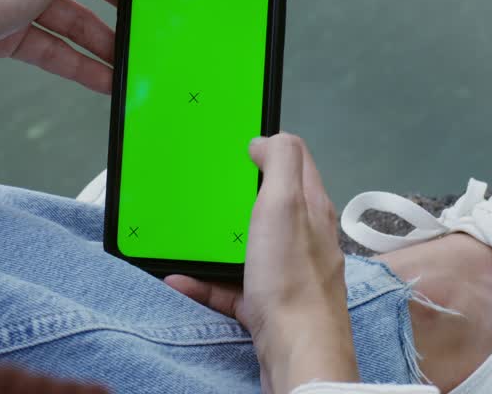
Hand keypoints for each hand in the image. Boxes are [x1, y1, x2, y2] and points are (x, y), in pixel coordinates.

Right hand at [166, 134, 359, 393]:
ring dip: (214, 242)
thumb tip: (269, 137)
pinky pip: (231, 286)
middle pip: (268, 205)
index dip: (268, 148)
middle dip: (235, 197)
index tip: (237, 146)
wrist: (298, 354)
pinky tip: (180, 280)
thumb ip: (281, 161)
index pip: (295, 162)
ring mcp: (287, 273)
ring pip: (247, 247)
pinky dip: (205, 282)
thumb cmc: (293, 281)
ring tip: (185, 237)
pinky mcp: (269, 306)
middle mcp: (304, 238)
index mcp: (311, 207)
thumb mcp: (284, 203)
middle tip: (206, 191)